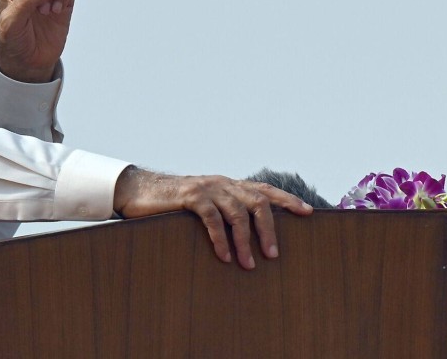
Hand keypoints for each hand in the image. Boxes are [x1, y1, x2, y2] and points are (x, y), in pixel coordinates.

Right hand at [112, 167, 313, 269]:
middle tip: (272, 255)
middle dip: (269, 229)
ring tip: (248, 264)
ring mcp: (206, 187)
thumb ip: (222, 211)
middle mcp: (222, 182)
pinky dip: (220, 238)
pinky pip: (212, 218)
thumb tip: (247, 234)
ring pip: (237, 212)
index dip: (287, 200)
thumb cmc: (172, 204)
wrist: (138, 191)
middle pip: (258, 201)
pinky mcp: (190, 196)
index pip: (264, 190)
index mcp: (228, 184)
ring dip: (245, 240)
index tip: (308, 213)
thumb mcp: (203, 205)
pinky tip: (224, 255)